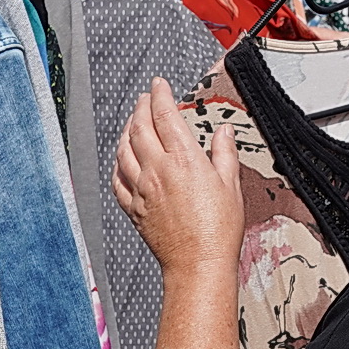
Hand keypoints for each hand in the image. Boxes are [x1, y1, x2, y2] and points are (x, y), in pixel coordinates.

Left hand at [113, 77, 244, 277]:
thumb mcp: (231, 185)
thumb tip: (222, 133)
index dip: (160, 95)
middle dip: (141, 107)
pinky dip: (117, 163)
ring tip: (132, 121)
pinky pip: (118, 180)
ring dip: (126, 130)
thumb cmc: (218, 230)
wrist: (198, 264)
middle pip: (140, 127)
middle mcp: (158, 170)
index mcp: (184, 160)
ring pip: (124, 150)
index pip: (165, 115)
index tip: (159, 85)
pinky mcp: (135, 208)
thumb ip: (224, 154)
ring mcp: (142, 189)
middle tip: (144, 97)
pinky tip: (121, 159)